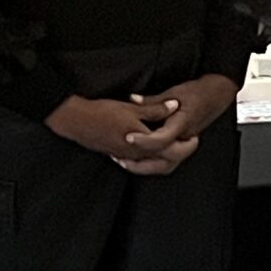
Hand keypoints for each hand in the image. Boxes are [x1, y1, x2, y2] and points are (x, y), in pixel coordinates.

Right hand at [46, 93, 195, 172]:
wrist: (75, 121)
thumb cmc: (103, 113)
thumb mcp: (132, 108)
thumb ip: (155, 109)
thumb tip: (174, 106)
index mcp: (144, 144)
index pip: (172, 151)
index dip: (186, 145)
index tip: (195, 137)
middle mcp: (136, 154)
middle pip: (164, 163)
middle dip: (179, 154)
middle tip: (189, 143)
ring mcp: (125, 156)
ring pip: (151, 164)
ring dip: (164, 158)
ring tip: (173, 145)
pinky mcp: (116, 154)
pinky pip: (138, 161)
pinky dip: (148, 158)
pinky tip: (149, 147)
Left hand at [116, 74, 237, 172]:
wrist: (216, 95)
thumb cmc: (198, 93)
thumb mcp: (174, 92)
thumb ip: (152, 101)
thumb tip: (132, 100)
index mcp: (183, 124)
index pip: (163, 139)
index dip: (144, 140)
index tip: (128, 137)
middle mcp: (185, 138)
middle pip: (164, 162)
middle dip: (141, 163)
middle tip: (121, 158)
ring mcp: (184, 144)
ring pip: (166, 165)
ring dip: (145, 167)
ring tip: (126, 162)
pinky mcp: (182, 145)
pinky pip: (167, 160)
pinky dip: (151, 162)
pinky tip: (137, 158)